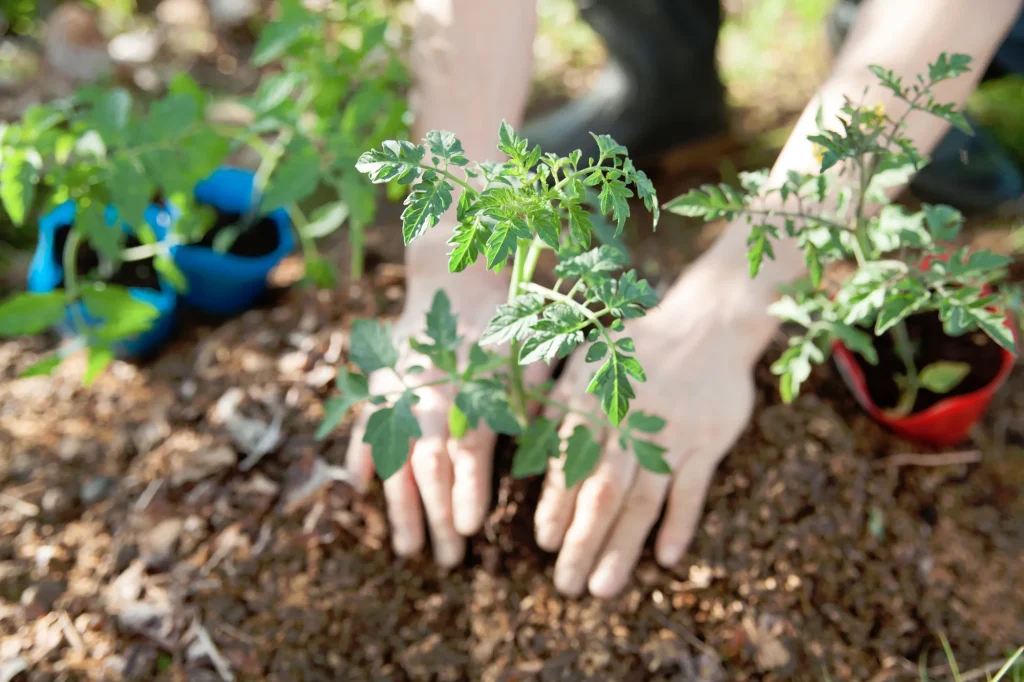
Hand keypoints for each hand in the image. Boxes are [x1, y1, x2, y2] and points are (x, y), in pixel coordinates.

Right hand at [345, 260, 510, 566]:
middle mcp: (431, 395)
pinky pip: (363, 425)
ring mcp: (398, 392)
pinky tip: (359, 490)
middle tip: (446, 559)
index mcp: (473, 390)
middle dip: (436, 516)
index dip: (467, 490)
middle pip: (430, 465)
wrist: (457, 279)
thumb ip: (530, 402)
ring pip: (394, 456)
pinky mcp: (379, 386)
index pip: (468, 450)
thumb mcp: (530, 358)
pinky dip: (359, 456)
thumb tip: (540, 446)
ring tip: (407, 549)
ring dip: (400, 506)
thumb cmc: (506, 327)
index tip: (469, 529)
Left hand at [533, 262, 775, 597]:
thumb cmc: (638, 348)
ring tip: (603, 587)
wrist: (707, 323)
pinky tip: (667, 558)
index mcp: (592, 400)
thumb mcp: (587, 360)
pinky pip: (692, 488)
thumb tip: (518, 438)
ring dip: (622, 546)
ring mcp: (671, 431)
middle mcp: (628, 420)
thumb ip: (555, 401)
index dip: (555, 505)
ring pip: (643, 498)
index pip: (569, 463)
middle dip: (581, 542)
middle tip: (566, 586)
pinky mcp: (707, 439)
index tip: (543, 542)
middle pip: (602, 492)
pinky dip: (680, 522)